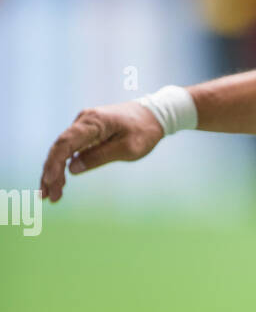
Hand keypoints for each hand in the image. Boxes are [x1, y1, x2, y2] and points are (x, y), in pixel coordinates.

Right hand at [40, 102, 164, 202]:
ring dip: (55, 172)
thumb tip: (72, 169)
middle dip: (51, 173)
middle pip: (60, 148)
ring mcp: (83, 125)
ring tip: (51, 196)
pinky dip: (64, 166)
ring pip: (62, 150)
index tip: (49, 181)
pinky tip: (60, 182)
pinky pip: (70, 149)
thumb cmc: (144, 131)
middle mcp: (83, 121)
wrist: (153, 115)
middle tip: (47, 196)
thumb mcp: (127, 149)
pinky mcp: (86, 132)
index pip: (66, 143)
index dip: (54, 163)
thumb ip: (99, 157)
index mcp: (93, 122)